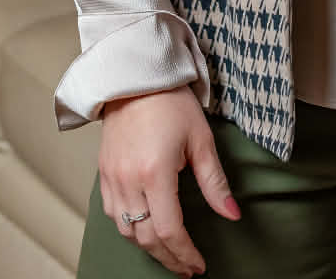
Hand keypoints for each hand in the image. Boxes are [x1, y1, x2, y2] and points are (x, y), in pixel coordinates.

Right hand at [96, 84, 241, 275]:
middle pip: (146, 237)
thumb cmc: (170, 102)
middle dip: (169, 258)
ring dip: (148, 246)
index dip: (185, 253)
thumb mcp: (201, 140)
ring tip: (169, 252)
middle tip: (187, 268)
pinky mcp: (104, 171)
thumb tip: (231, 214)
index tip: (199, 265)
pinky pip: (112, 213)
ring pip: (126, 229)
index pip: (169, 230)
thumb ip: (215, 182)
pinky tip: (144, 228)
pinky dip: (129, 227)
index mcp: (155, 172)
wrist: (135, 75)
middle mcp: (129, 179)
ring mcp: (112, 177)